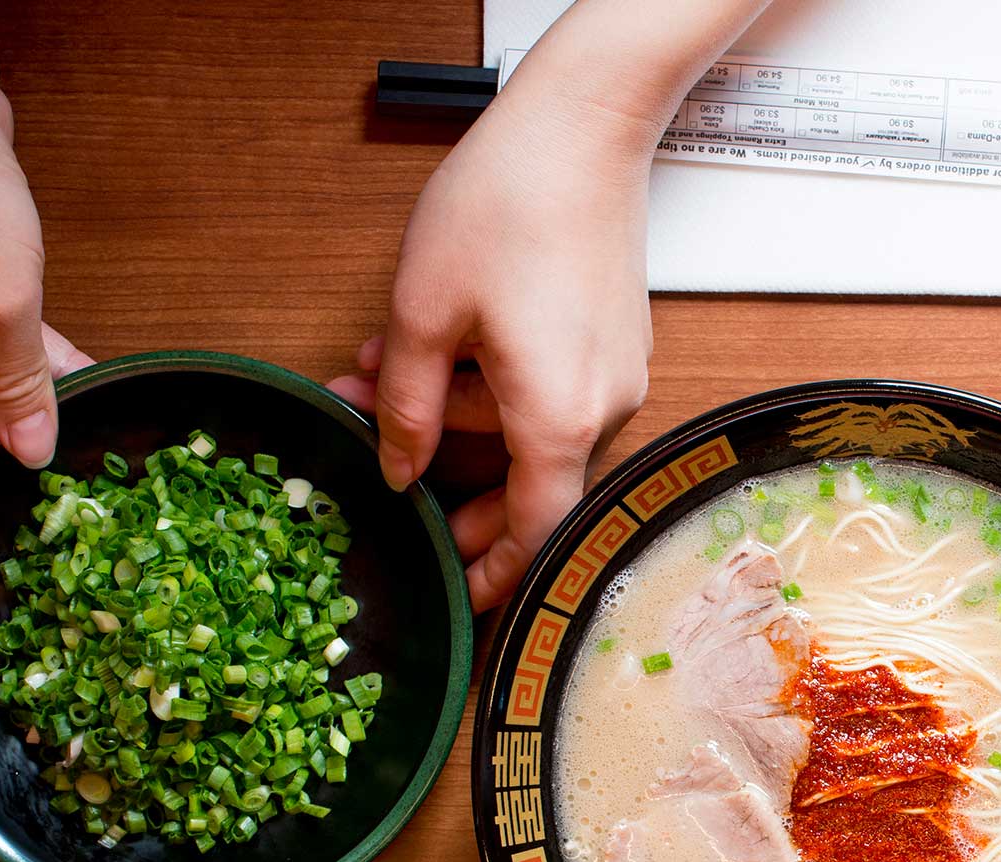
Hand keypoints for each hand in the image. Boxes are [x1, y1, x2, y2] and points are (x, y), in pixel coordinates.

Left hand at [330, 83, 654, 612]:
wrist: (581, 127)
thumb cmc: (507, 205)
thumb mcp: (421, 313)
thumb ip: (403, 406)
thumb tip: (398, 468)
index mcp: (556, 417)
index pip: (535, 533)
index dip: (499, 576)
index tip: (465, 596)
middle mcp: (603, 408)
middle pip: (530, 483)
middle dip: (457, 485)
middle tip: (399, 487)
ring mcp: (618, 376)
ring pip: (534, 431)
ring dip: (462, 417)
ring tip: (382, 371)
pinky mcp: (617, 344)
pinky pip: (554, 393)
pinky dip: (499, 387)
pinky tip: (449, 346)